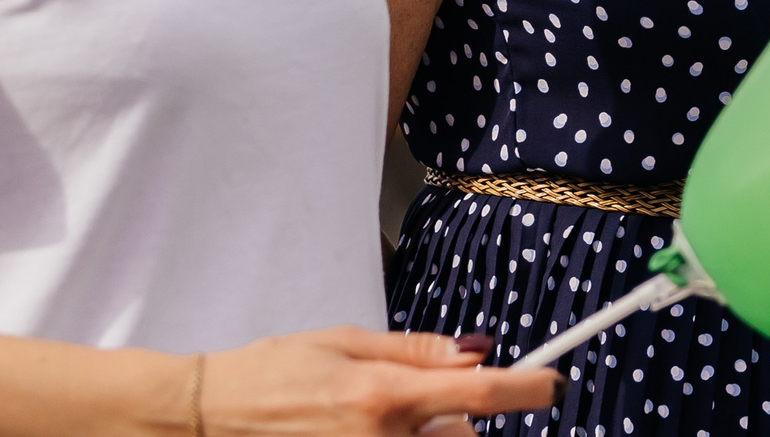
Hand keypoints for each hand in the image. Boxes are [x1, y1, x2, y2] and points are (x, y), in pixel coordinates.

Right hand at [200, 327, 553, 436]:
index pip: (478, 393)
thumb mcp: (346, 341)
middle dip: (457, 419)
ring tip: (374, 417)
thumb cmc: (275, 371)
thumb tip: (477, 350)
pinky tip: (360, 428)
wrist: (215, 418)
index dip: (527, 389)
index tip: (554, 384)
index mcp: (383, 395)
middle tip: (414, 398)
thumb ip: (415, 350)